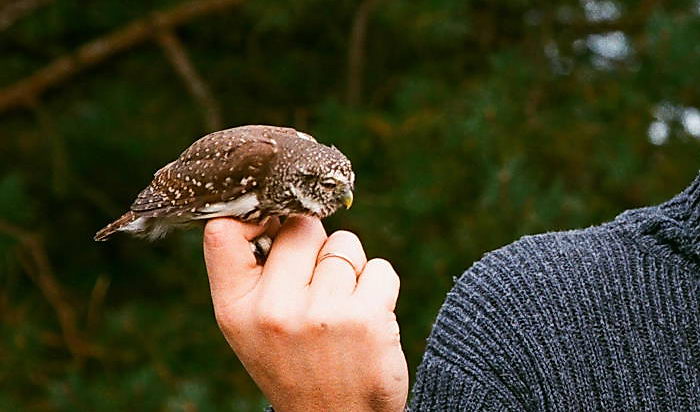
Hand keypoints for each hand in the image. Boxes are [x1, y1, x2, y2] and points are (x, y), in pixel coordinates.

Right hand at [203, 216, 407, 411]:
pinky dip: (379, 285)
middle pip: (300, 227)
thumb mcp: (251, 326)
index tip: (271, 225)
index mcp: (236, 309)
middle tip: (317, 284)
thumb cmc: (294, 361)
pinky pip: (379, 267)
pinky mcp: (367, 317)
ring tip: (341, 308)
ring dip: (350, 268)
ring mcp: (321, 313)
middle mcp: (274, 310)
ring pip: (344, 244)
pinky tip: (367, 316)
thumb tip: (275, 206)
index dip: (253, 216)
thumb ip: (253, 272)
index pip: (222, 233)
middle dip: (315, 244)